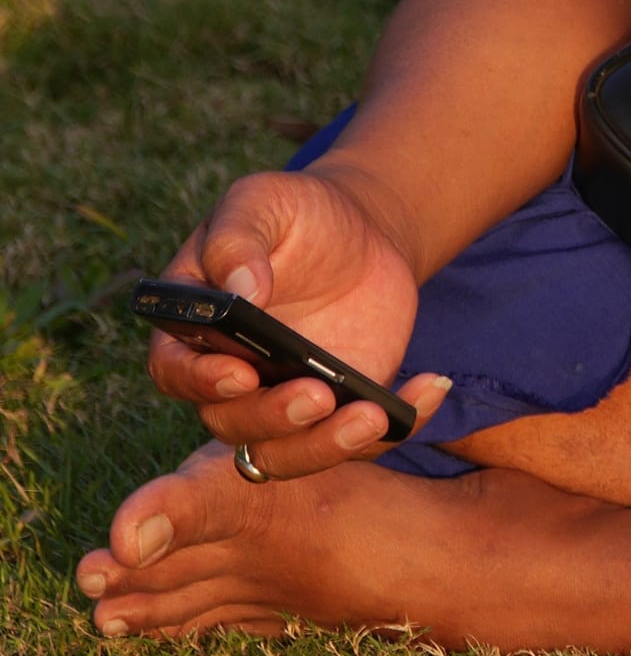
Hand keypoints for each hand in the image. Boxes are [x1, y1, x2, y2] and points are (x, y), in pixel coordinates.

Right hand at [146, 165, 450, 480]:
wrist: (358, 232)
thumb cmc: (296, 215)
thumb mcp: (262, 203)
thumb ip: (237, 239)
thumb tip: (243, 289)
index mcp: (194, 332)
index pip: (175, 372)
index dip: (200, 381)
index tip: (239, 373)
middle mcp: (230, 381)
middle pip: (232, 423)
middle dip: (272, 417)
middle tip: (316, 395)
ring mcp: (284, 403)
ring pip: (290, 452)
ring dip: (326, 445)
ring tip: (370, 415)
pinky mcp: (339, 412)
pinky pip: (362, 439)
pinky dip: (397, 425)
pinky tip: (430, 385)